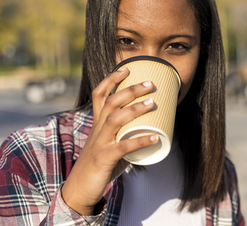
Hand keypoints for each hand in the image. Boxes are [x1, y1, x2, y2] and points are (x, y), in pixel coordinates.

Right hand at [61, 67, 158, 215]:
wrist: (79, 189)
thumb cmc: (99, 165)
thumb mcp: (111, 144)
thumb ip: (127, 136)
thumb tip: (155, 131)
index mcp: (97, 123)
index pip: (100, 95)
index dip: (111, 80)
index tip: (126, 69)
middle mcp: (97, 129)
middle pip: (111, 102)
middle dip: (130, 90)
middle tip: (150, 83)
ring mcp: (99, 143)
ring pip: (115, 119)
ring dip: (134, 109)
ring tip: (152, 102)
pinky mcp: (104, 158)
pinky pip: (123, 146)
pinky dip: (140, 141)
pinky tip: (155, 138)